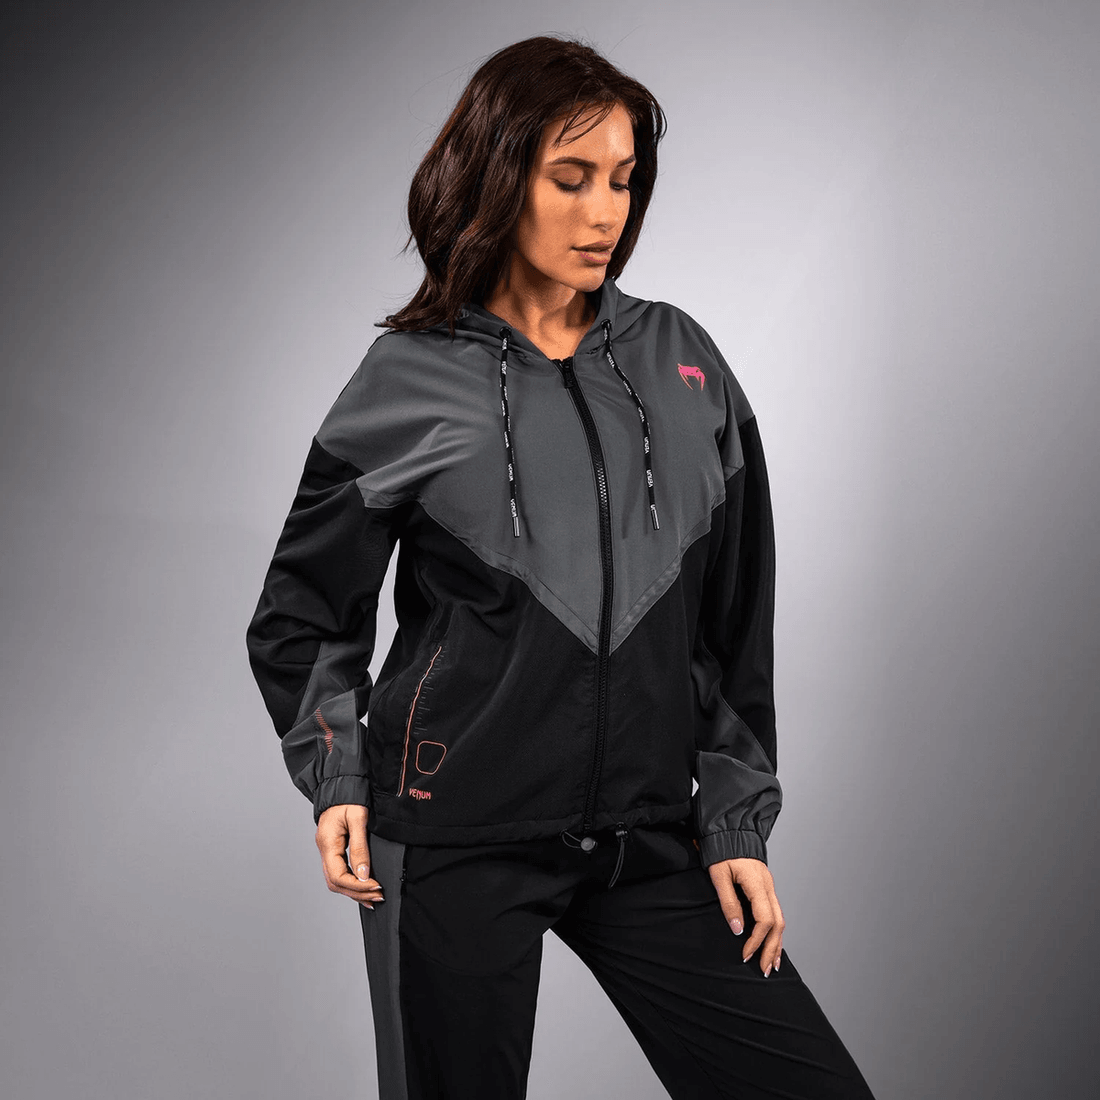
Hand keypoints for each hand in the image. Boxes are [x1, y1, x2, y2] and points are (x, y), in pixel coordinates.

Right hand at [316, 804, 384, 909]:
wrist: (341, 783)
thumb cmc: (349, 797)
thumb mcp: (358, 819)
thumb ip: (360, 847)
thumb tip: (363, 874)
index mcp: (328, 843)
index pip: (338, 876)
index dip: (357, 886)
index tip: (376, 887)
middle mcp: (324, 849)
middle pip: (335, 882)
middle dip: (357, 893)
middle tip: (378, 896)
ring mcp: (327, 849)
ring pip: (336, 880)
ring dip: (354, 891)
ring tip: (374, 897)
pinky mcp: (333, 848)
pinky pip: (338, 872)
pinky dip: (351, 883)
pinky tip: (363, 887)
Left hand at [707, 857, 784, 976]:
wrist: (730, 830)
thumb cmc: (721, 851)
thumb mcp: (719, 875)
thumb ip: (728, 902)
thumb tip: (737, 930)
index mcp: (758, 884)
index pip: (765, 920)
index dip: (756, 940)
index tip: (744, 955)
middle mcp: (768, 887)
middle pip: (778, 924)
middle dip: (772, 949)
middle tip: (765, 970)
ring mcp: (770, 887)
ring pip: (780, 920)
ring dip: (777, 943)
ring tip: (772, 964)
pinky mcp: (766, 888)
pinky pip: (776, 913)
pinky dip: (776, 932)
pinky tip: (773, 944)